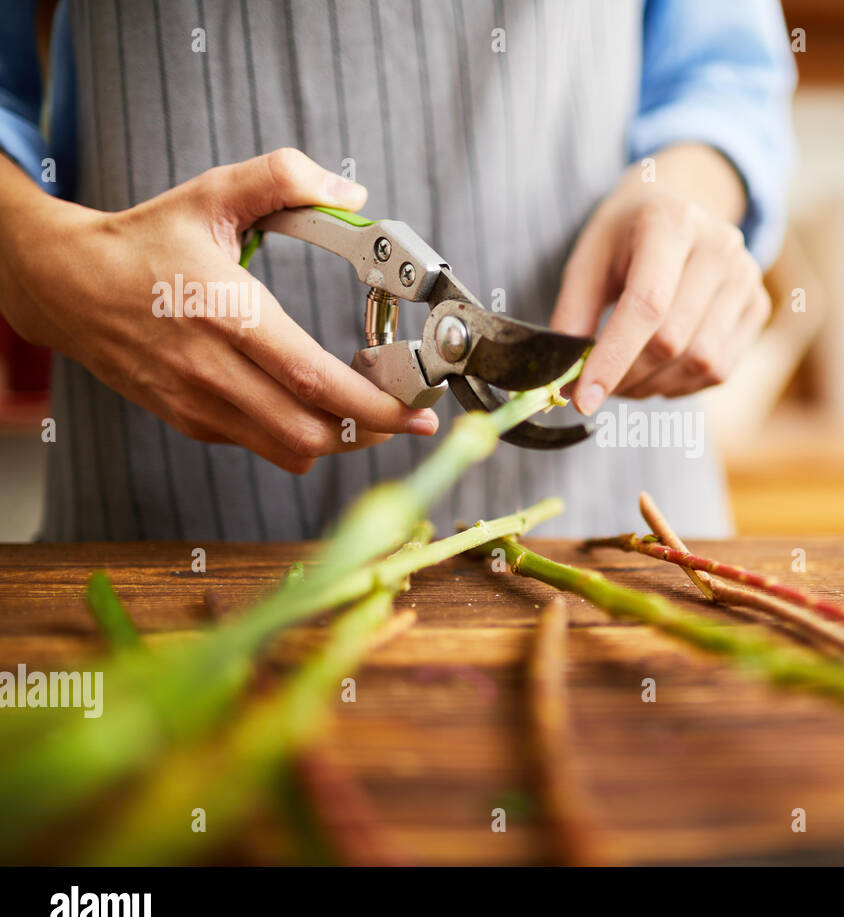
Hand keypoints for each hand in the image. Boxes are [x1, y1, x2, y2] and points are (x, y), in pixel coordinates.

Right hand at [0, 148, 437, 473]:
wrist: (65, 285)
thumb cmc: (142, 244)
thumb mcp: (212, 193)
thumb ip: (284, 178)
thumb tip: (349, 193)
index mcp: (226, 314)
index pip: (312, 379)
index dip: (374, 404)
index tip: (416, 409)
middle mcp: (212, 370)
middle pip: (311, 432)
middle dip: (372, 430)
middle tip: (404, 410)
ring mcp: (200, 404)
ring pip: (291, 451)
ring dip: (340, 439)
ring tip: (367, 408)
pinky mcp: (192, 421)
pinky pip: (263, 447)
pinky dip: (301, 436)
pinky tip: (316, 405)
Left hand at [550, 146, 770, 414]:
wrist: (677, 211)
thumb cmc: (626, 238)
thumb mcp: (588, 258)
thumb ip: (573, 312)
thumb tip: (566, 375)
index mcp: (672, 222)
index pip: (647, 305)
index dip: (613, 358)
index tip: (583, 398)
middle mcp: (720, 246)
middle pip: (673, 340)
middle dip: (627, 377)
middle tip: (596, 387)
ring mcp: (746, 277)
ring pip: (700, 362)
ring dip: (654, 386)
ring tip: (626, 379)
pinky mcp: (758, 306)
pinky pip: (721, 369)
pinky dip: (682, 385)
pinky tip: (658, 373)